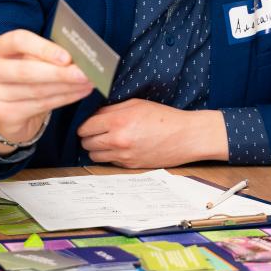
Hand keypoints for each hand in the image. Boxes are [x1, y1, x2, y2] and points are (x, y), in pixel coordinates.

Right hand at [0, 29, 93, 153]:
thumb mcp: (31, 58)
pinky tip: (79, 93)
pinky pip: (39, 105)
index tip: (67, 57)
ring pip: (36, 90)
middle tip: (84, 73)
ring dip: (67, 87)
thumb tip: (80, 55)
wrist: (11, 109)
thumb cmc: (25, 74)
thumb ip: (48, 54)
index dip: (43, 48)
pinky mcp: (2, 114)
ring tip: (88, 82)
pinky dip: (64, 99)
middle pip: (25, 70)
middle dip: (59, 73)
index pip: (17, 41)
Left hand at [77, 98, 228, 167]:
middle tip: (97, 130)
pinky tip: (120, 146)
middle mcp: (117, 141)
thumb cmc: (163, 117)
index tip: (90, 122)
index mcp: (118, 121)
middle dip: (88, 136)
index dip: (85, 124)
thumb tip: (94, 114)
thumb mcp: (136, 104)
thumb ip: (112, 109)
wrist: (185, 136)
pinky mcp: (129, 166)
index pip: (85, 127)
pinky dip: (109, 155)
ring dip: (97, 147)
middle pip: (86, 143)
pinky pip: (108, 162)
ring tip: (106, 139)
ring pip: (94, 156)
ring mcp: (123, 156)